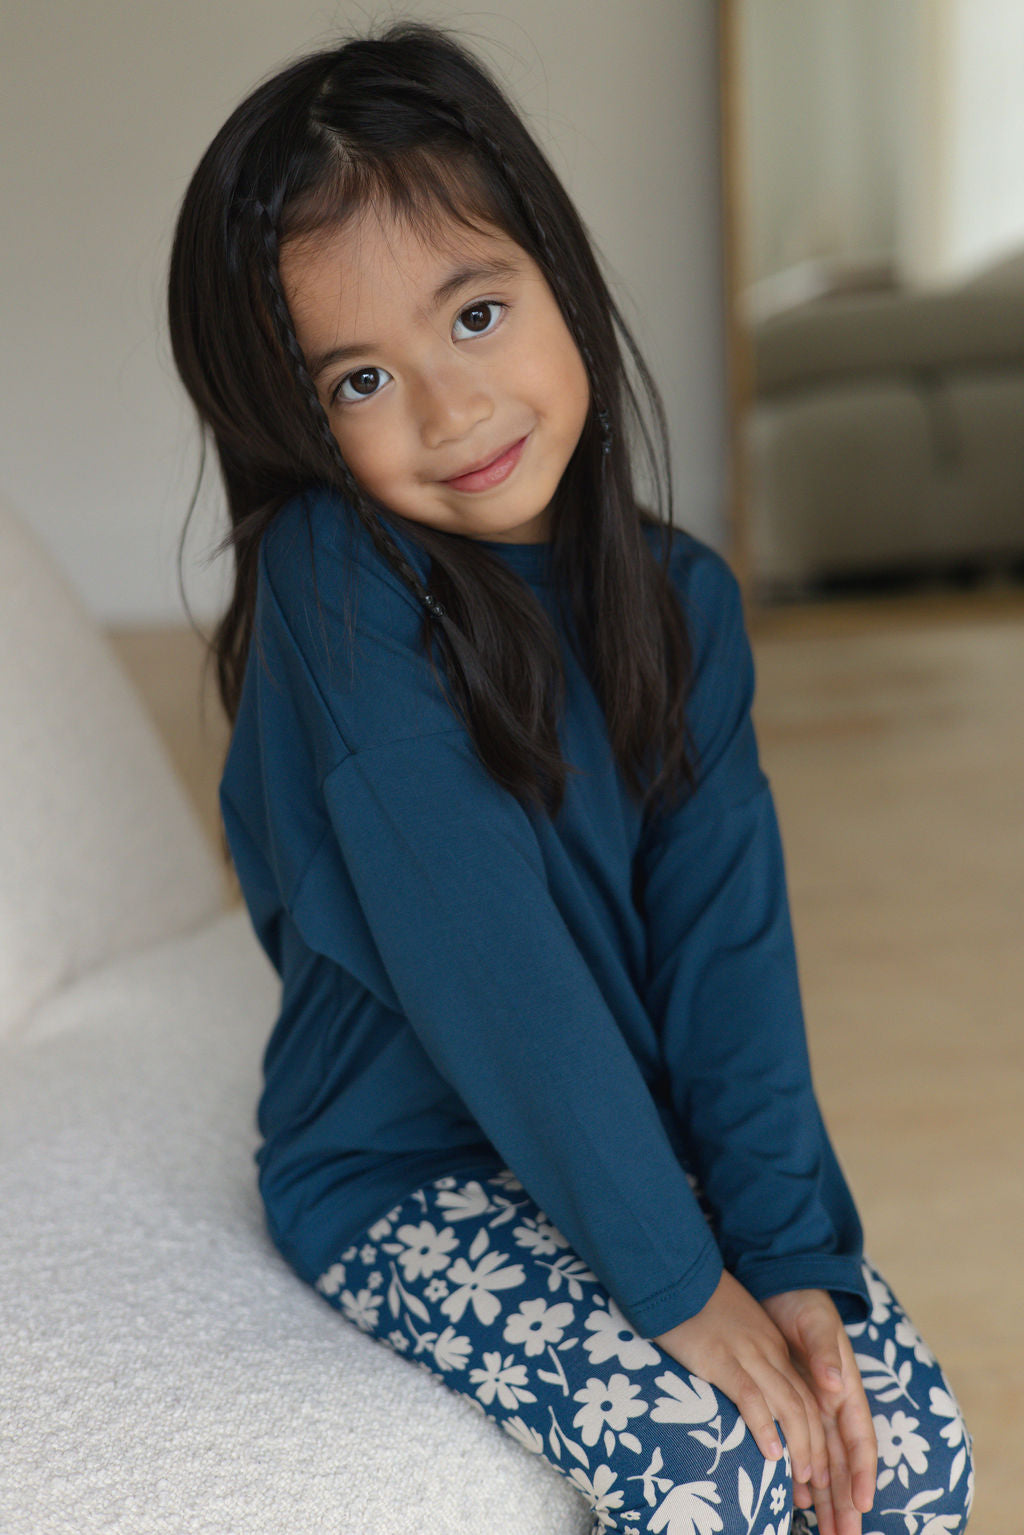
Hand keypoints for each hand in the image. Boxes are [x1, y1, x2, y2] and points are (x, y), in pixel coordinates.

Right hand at [652, 1269, 829, 1492]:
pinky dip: (765, 1426)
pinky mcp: (720, 1358)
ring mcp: (746, 1354)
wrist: (675, 1271)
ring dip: (799, 1445)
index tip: (813, 1468)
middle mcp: (767, 1350)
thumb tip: (748, 1390)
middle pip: (804, 1405)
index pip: (805, 1395)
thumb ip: (745, 1354)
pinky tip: (771, 1452)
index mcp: (771, 1345)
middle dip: (814, 1448)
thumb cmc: (696, 1304)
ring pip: (787, 1405)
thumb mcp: (733, 1327)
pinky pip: (751, 1397)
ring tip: (801, 1478)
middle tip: (814, 1485)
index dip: (814, 1435)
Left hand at [760, 1288, 877, 1534]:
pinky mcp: (792, 1405)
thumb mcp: (815, 1322)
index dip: (862, 1473)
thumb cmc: (802, 1303)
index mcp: (846, 1389)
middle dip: (846, 1502)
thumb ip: (824, 1352)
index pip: (860, 1440)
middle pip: (843, 1463)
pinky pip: (800, 1447)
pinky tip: (795, 1500)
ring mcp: (813, 1408)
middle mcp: (833, 1405)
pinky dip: (800, 1474)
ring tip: (826, 1533)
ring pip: (824, 1462)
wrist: (778, 1286)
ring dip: (826, 1498)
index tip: (861, 1503)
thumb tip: (835, 1383)